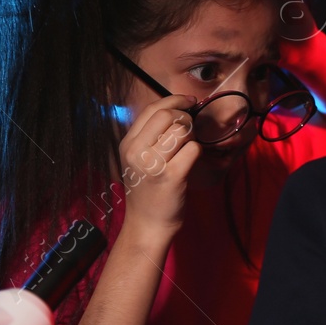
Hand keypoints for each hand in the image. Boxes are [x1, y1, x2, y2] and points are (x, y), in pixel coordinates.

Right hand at [117, 95, 199, 240]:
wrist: (147, 225)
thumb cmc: (148, 191)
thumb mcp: (138, 160)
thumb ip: (150, 137)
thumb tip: (175, 110)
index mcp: (128, 144)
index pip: (152, 109)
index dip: (175, 100)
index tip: (190, 102)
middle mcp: (136, 152)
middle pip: (168, 115)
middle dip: (186, 118)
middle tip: (190, 132)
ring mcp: (153, 164)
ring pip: (182, 130)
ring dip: (192, 137)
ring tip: (187, 150)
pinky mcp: (172, 177)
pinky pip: (193, 149)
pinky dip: (197, 153)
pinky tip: (191, 163)